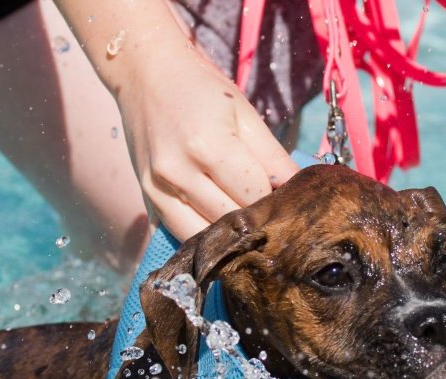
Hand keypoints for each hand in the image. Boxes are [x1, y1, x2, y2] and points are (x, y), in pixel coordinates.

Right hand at [52, 0, 298, 240]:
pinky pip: (180, 235)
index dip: (275, 203)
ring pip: (205, 237)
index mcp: (208, 145)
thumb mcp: (245, 114)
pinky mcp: (147, 200)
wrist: (145, 74)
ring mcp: (157, 189)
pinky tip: (218, 228)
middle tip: (272, 217)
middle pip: (230, 221)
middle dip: (255, 222)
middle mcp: (178, 172)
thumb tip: (300, 191)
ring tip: (246, 224)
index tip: (288, 203)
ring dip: (229, 236)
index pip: (254, 196)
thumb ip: (273, 157)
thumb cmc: (200, 89)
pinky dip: (203, 237)